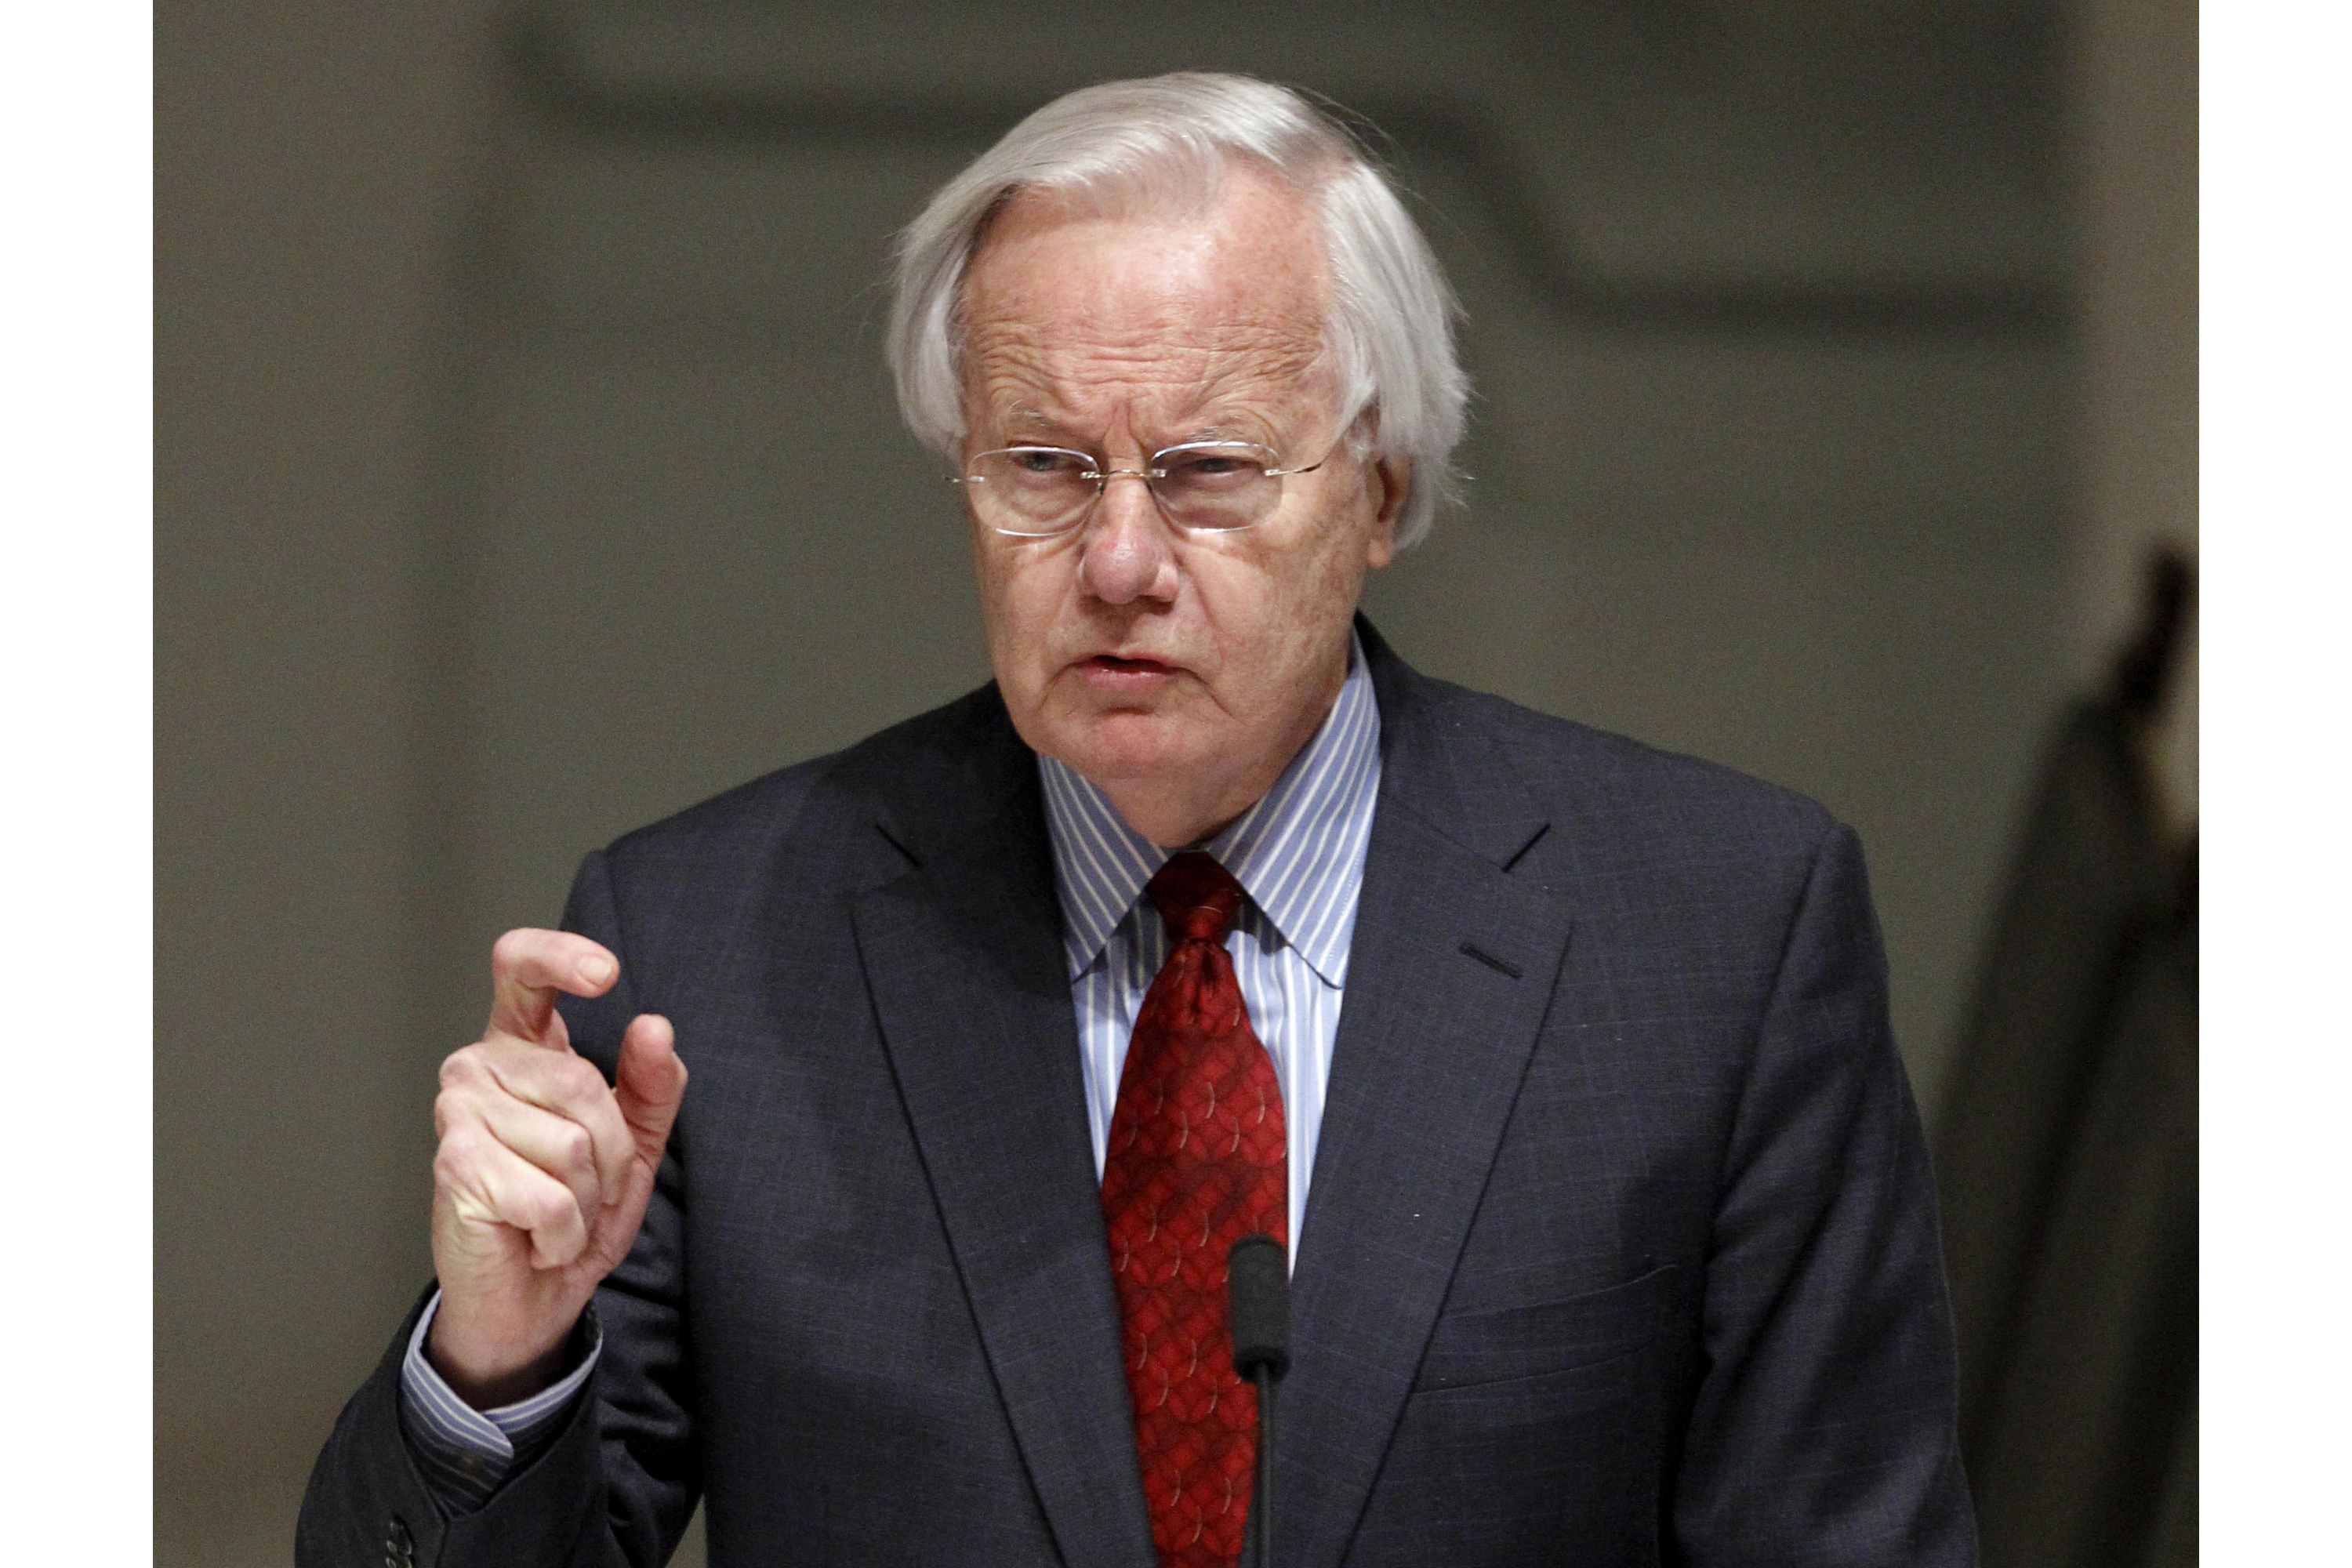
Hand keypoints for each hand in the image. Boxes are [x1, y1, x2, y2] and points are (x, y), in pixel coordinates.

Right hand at [424, 928, 687, 1407]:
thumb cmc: (576, 1209)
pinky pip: (550, 1195)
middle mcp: (479, 1064)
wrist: (534, 1296)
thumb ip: (652, 1084)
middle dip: (610, 1155)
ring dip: (586, 1199)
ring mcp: (458, 1112)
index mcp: (522, 1043)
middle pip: (581, 1083)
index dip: (560, 956)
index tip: (605, 973)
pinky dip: (563, 1232)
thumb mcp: (634, 1143)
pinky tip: (536, 1239)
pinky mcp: (453, 1166)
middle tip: (584, 1191)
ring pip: (572, 1144)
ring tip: (556, 1215)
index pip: (520, 967)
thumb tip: (653, 1026)